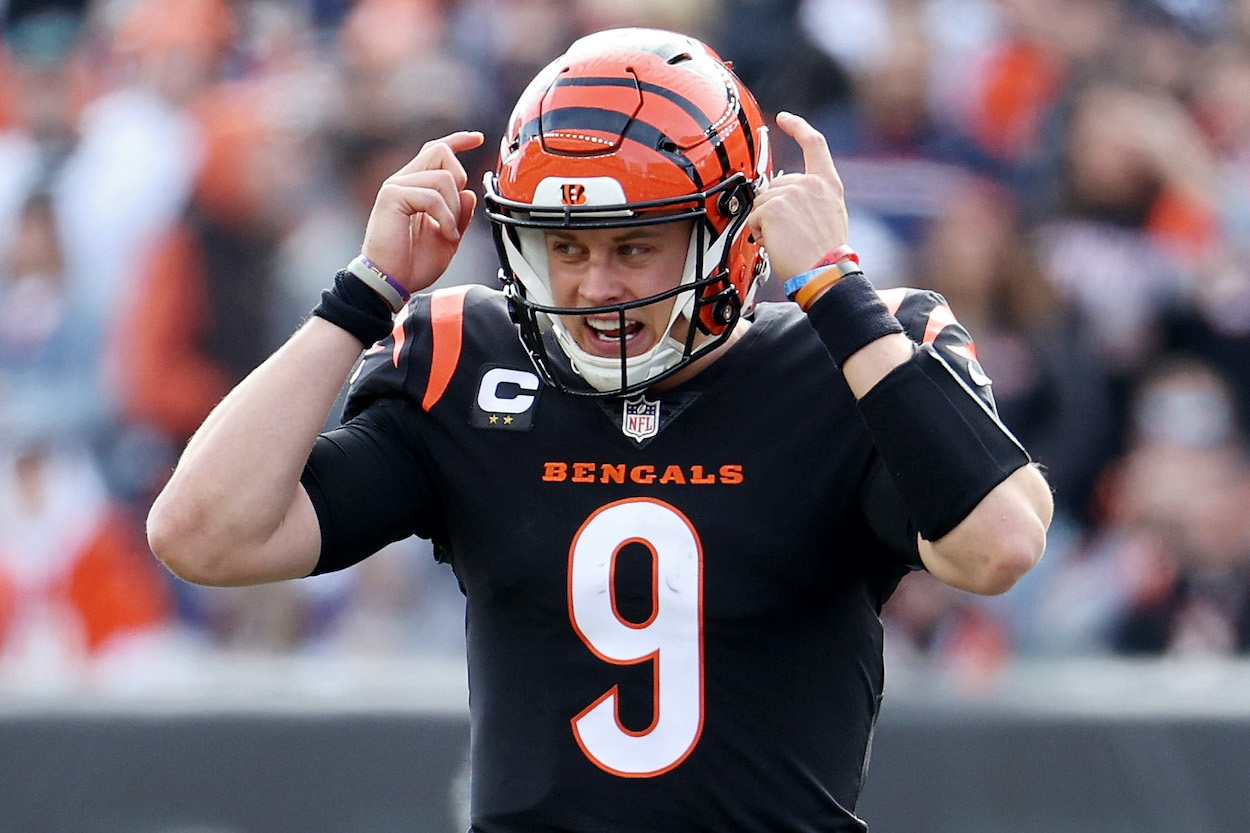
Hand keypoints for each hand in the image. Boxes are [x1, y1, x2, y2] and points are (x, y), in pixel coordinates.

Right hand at [360, 130, 484, 292]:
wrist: (391, 282)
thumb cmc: (412, 264)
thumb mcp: (448, 237)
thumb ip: (460, 214)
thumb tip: (469, 193)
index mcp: (415, 187)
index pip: (436, 151)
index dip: (459, 141)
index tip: (478, 138)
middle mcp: (404, 181)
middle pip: (441, 152)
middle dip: (460, 179)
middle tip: (456, 213)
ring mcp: (396, 187)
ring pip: (443, 177)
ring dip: (454, 208)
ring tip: (449, 232)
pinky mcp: (392, 197)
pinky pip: (432, 196)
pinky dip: (446, 217)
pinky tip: (445, 234)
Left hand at [747, 112, 849, 280]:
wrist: (823, 273)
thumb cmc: (825, 255)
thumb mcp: (829, 216)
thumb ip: (811, 198)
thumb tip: (784, 198)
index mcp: (828, 184)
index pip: (814, 144)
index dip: (798, 127)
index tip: (784, 118)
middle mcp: (810, 183)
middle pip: (775, 185)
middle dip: (773, 209)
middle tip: (790, 234)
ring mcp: (791, 193)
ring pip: (761, 202)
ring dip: (765, 223)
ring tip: (786, 240)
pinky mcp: (773, 207)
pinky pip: (753, 217)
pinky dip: (758, 232)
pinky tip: (776, 242)